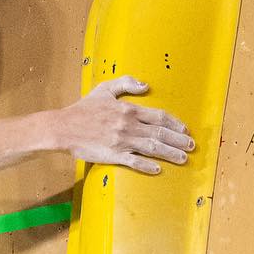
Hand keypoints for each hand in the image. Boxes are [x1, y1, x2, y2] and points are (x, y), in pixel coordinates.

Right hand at [56, 76, 193, 174]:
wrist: (62, 128)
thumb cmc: (82, 109)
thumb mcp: (104, 89)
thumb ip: (126, 83)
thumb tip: (146, 85)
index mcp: (128, 110)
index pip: (158, 116)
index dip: (174, 123)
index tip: (184, 129)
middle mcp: (129, 125)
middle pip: (160, 133)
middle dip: (178, 140)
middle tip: (191, 146)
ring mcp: (122, 141)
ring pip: (152, 148)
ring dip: (170, 153)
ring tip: (183, 158)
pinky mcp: (113, 155)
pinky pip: (134, 162)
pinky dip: (147, 166)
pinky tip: (157, 169)